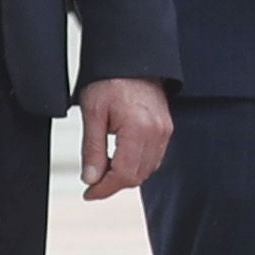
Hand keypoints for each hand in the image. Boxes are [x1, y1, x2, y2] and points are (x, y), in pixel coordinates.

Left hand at [80, 75, 171, 199]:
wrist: (132, 61)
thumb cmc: (111, 80)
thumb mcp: (92, 114)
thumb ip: (92, 149)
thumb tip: (91, 178)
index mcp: (138, 129)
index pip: (124, 174)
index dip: (104, 189)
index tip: (89, 193)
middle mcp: (156, 133)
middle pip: (137, 177)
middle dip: (113, 184)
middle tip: (92, 183)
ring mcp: (164, 132)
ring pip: (147, 170)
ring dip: (125, 176)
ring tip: (104, 169)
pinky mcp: (166, 129)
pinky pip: (154, 158)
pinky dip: (136, 165)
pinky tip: (120, 159)